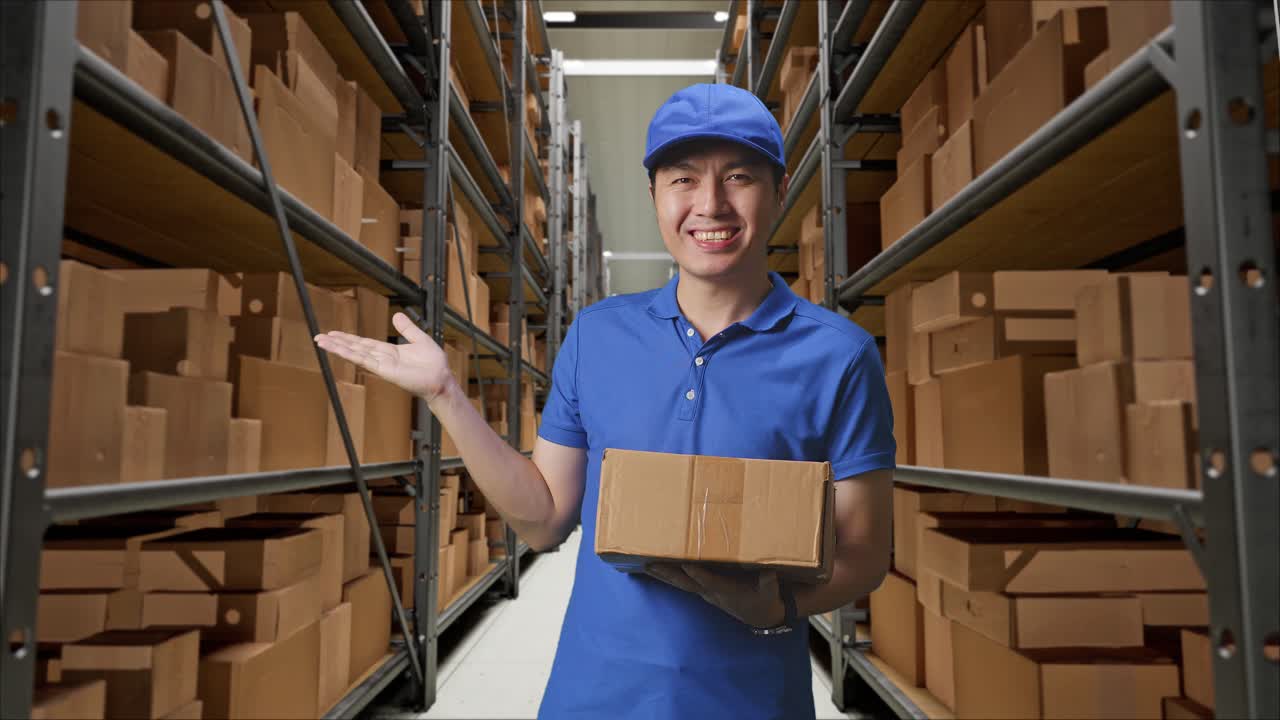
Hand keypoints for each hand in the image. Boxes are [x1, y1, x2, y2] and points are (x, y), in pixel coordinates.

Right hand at [315, 312, 454, 401]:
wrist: (441, 378)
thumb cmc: (433, 363)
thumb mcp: (419, 339)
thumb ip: (407, 329)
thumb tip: (396, 315)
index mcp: (388, 351)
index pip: (364, 343)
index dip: (348, 338)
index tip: (334, 333)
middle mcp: (381, 358)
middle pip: (355, 348)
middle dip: (337, 343)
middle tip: (319, 337)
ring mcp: (381, 365)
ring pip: (355, 353)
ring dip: (338, 347)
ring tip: (321, 341)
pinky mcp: (384, 370)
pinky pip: (364, 360)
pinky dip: (350, 354)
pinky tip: (337, 349)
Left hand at [647, 563, 785, 628]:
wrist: (761, 616)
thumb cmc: (766, 600)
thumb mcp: (771, 593)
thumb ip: (770, 583)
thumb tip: (770, 573)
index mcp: (727, 591)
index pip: (709, 581)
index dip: (698, 574)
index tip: (686, 565)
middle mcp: (711, 592)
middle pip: (686, 583)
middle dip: (668, 574)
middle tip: (650, 564)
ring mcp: (706, 592)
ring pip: (680, 583)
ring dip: (663, 575)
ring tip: (646, 565)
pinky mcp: (705, 591)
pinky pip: (684, 583)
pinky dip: (670, 576)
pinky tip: (658, 570)